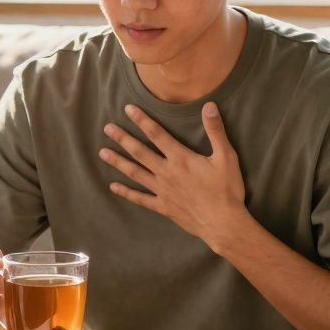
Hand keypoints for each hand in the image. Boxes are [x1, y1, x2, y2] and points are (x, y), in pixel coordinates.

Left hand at [99, 102, 247, 244]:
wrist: (223, 224)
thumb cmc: (226, 190)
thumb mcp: (226, 157)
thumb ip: (216, 130)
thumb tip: (209, 106)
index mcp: (181, 158)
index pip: (157, 134)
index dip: (142, 120)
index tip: (128, 109)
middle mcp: (166, 172)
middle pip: (140, 152)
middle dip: (123, 139)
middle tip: (107, 128)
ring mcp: (162, 191)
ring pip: (135, 173)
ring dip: (118, 162)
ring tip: (103, 153)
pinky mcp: (163, 207)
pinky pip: (140, 199)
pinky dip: (126, 193)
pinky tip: (113, 187)